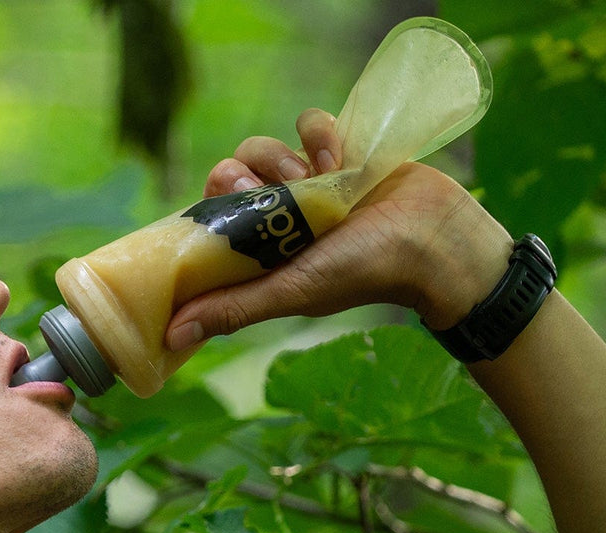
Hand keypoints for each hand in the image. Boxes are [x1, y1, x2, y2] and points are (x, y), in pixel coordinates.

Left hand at [166, 109, 512, 350]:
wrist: (433, 237)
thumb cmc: (361, 272)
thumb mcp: (289, 292)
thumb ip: (233, 308)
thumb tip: (172, 335)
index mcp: (257, 249)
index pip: (207, 214)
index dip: (212, 202)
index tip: (234, 202)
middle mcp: (275, 215)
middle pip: (231, 171)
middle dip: (250, 173)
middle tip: (281, 191)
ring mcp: (305, 183)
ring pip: (264, 146)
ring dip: (289, 158)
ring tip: (322, 181)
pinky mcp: (336, 152)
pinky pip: (308, 123)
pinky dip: (322, 135)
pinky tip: (344, 159)